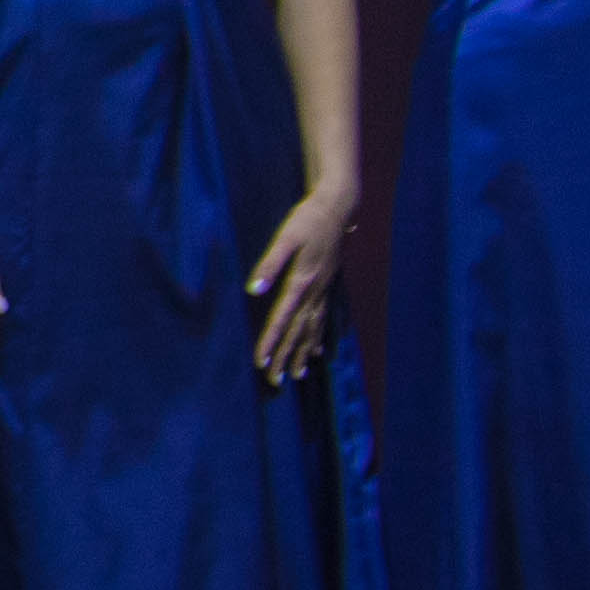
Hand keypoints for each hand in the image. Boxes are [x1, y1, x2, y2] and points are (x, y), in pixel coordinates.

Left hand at [242, 178, 356, 384]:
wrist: (337, 208)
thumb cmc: (307, 220)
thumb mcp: (285, 238)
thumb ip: (269, 264)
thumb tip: (253, 290)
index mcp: (302, 283)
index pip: (282, 319)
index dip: (271, 341)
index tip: (261, 363)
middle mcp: (315, 292)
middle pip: (298, 331)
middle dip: (286, 356)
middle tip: (275, 381)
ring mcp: (323, 290)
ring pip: (312, 328)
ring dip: (302, 352)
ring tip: (297, 374)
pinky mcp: (326, 285)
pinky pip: (322, 318)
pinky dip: (318, 337)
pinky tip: (317, 351)